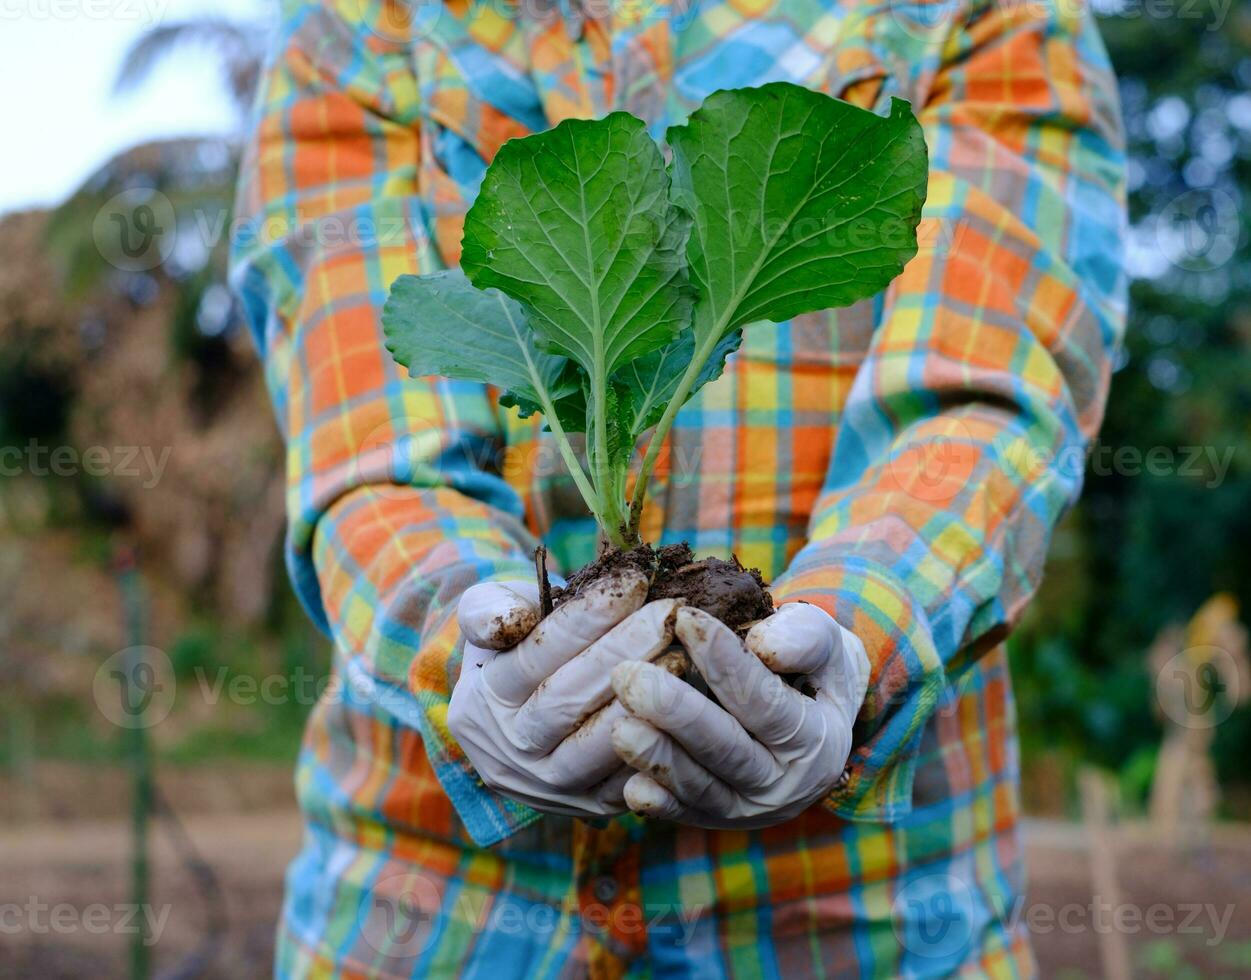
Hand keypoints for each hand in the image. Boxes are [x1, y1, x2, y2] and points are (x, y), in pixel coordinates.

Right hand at [448, 570, 682, 817]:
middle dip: (623, 652)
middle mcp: (511, 751)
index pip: (535, 657)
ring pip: (598, 747)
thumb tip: (518, 619)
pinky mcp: (592, 804)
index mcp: (484, 700)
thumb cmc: (517, 644)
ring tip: (683, 655)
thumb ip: (490, 609)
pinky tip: (690, 704)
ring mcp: (550, 786)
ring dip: (644, 701)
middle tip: (668, 614)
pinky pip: (628, 780)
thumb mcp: (488, 614)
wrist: (520, 713)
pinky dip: (659, 744)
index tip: (631, 581)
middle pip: (568, 700)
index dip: (584, 618)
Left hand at [609, 602, 869, 827]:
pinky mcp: (713, 819)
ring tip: (620, 727)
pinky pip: (681, 813)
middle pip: (726, 750)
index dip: (725, 662)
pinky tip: (629, 782)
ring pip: (699, 786)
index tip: (686, 619)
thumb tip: (763, 645)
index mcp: (815, 738)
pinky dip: (655, 803)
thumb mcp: (825, 644)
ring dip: (657, 757)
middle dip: (677, 714)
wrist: (810, 721)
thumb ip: (806, 638)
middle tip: (629, 676)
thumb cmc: (808, 667)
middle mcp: (784, 783)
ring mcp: (747, 807)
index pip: (765, 701)